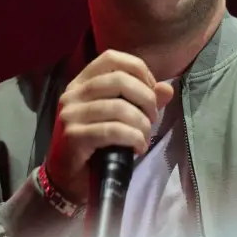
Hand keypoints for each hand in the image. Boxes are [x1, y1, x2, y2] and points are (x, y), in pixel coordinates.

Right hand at [44, 50, 174, 203]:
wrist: (68, 179)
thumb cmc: (96, 145)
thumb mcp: (121, 118)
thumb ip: (142, 100)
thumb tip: (167, 89)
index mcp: (82, 82)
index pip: (112, 58)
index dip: (139, 70)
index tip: (151, 92)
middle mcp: (72, 94)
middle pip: (120, 80)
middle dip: (146, 99)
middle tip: (152, 119)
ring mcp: (70, 114)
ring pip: (119, 107)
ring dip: (142, 124)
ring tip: (144, 137)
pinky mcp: (73, 136)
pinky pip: (113, 130)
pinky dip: (133, 138)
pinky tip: (138, 148)